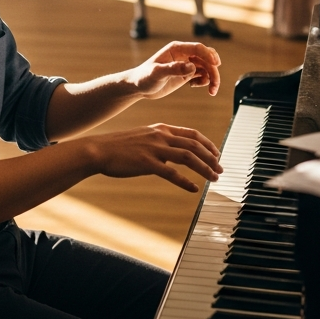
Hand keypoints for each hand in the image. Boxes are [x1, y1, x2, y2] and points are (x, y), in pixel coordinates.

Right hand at [83, 123, 222, 191]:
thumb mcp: (143, 137)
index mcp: (161, 129)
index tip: (217, 154)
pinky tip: (194, 189)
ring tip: (214, 179)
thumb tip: (171, 156)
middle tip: (220, 169)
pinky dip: (186, 182)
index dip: (208, 144)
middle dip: (211, 158)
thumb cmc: (119, 146)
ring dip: (204, 168)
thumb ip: (159, 143)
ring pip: (188, 157)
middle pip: (194, 145)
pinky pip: (171, 173)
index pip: (192, 134)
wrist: (99, 149)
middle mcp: (160, 136)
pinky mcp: (146, 163)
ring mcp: (154, 148)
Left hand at [124, 41, 221, 98]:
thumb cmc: (144, 77)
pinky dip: (205, 81)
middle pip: (206, 58)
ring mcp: (186, 64)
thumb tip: (192, 66)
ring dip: (212, 78)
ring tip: (212, 91)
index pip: (198, 48)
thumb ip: (173, 69)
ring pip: (206, 67)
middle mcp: (183, 55)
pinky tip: (197, 86)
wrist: (138, 87)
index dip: (209, 55)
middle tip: (215, 85)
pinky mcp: (186, 74)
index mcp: (177, 49)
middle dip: (213, 70)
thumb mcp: (157, 73)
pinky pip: (202, 75)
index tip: (216, 64)